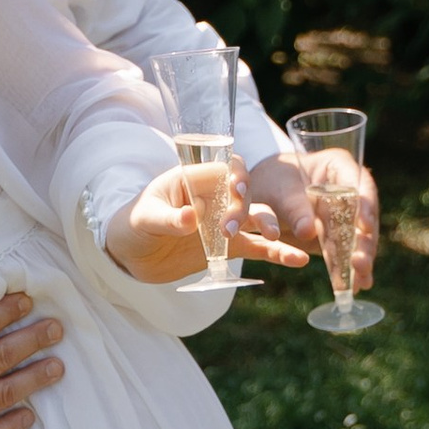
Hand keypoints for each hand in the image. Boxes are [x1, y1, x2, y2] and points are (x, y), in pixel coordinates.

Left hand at [107, 169, 312, 284]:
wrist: (131, 254)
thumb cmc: (132, 224)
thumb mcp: (144, 218)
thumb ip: (167, 218)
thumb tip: (190, 218)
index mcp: (195, 179)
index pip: (226, 168)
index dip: (237, 175)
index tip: (237, 190)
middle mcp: (216, 197)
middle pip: (244, 194)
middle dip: (244, 208)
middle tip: (228, 230)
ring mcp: (225, 222)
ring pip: (258, 218)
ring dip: (268, 225)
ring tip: (273, 237)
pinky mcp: (230, 247)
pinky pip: (259, 248)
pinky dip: (278, 253)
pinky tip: (298, 260)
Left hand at [246, 145, 378, 289]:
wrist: (261, 189)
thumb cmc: (271, 179)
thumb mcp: (278, 190)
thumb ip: (293, 208)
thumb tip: (308, 232)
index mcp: (339, 167)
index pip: (360, 183)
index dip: (365, 204)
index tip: (364, 224)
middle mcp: (349, 190)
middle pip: (364, 216)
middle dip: (364, 241)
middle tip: (360, 262)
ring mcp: (345, 215)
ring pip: (358, 238)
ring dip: (360, 260)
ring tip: (361, 280)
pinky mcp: (336, 235)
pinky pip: (345, 252)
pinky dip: (349, 269)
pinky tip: (356, 286)